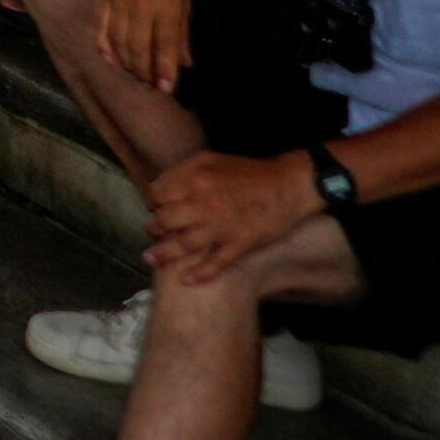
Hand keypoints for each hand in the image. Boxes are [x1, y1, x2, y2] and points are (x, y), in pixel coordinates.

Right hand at [98, 0, 197, 92]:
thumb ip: (182, 30)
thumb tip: (186, 63)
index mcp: (167, 1)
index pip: (166, 43)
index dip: (166, 69)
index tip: (167, 89)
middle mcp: (141, 2)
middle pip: (139, 47)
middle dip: (145, 73)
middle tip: (151, 89)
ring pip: (119, 42)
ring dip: (127, 65)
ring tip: (136, 78)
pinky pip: (101, 28)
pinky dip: (104, 48)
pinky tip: (111, 62)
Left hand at [146, 148, 322, 289]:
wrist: (288, 185)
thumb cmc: (248, 172)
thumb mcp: (209, 159)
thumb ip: (181, 171)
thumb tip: (158, 187)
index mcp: (196, 180)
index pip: (157, 195)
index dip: (153, 203)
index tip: (155, 209)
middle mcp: (204, 203)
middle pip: (165, 221)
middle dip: (154, 229)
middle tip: (152, 233)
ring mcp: (223, 226)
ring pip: (183, 244)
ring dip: (164, 254)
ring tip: (151, 258)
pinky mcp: (241, 244)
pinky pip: (216, 263)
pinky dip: (199, 273)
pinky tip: (185, 279)